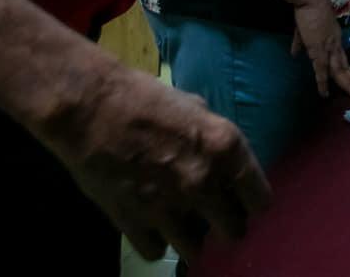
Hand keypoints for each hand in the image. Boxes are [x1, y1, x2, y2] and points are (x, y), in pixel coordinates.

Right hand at [30, 61, 270, 264]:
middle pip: (234, 231)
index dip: (251, 202)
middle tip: (210, 214)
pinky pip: (157, 252)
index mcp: (225, 148)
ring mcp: (169, 207)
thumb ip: (212, 137)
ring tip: (180, 222)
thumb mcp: (193, 105)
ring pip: (196, 251)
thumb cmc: (142, 95)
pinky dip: (155, 241)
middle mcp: (204, 183)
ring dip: (190, 238)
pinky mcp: (135, 223)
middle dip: (224, 224)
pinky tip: (150, 224)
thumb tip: (220, 154)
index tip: (242, 201)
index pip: (260, 199)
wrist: (89, 107)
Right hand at [290, 0, 349, 98]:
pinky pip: (321, 69)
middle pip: (346, 66)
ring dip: (348, 84)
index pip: (343, 59)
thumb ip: (300, 42)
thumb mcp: (303, 29)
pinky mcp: (318, 49)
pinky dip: (322, 82)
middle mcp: (334, 44)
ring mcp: (328, 47)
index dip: (349, 71)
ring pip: (339, 70)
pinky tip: (324, 93)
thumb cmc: (308, 10)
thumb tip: (294, 54)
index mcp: (333, 39)